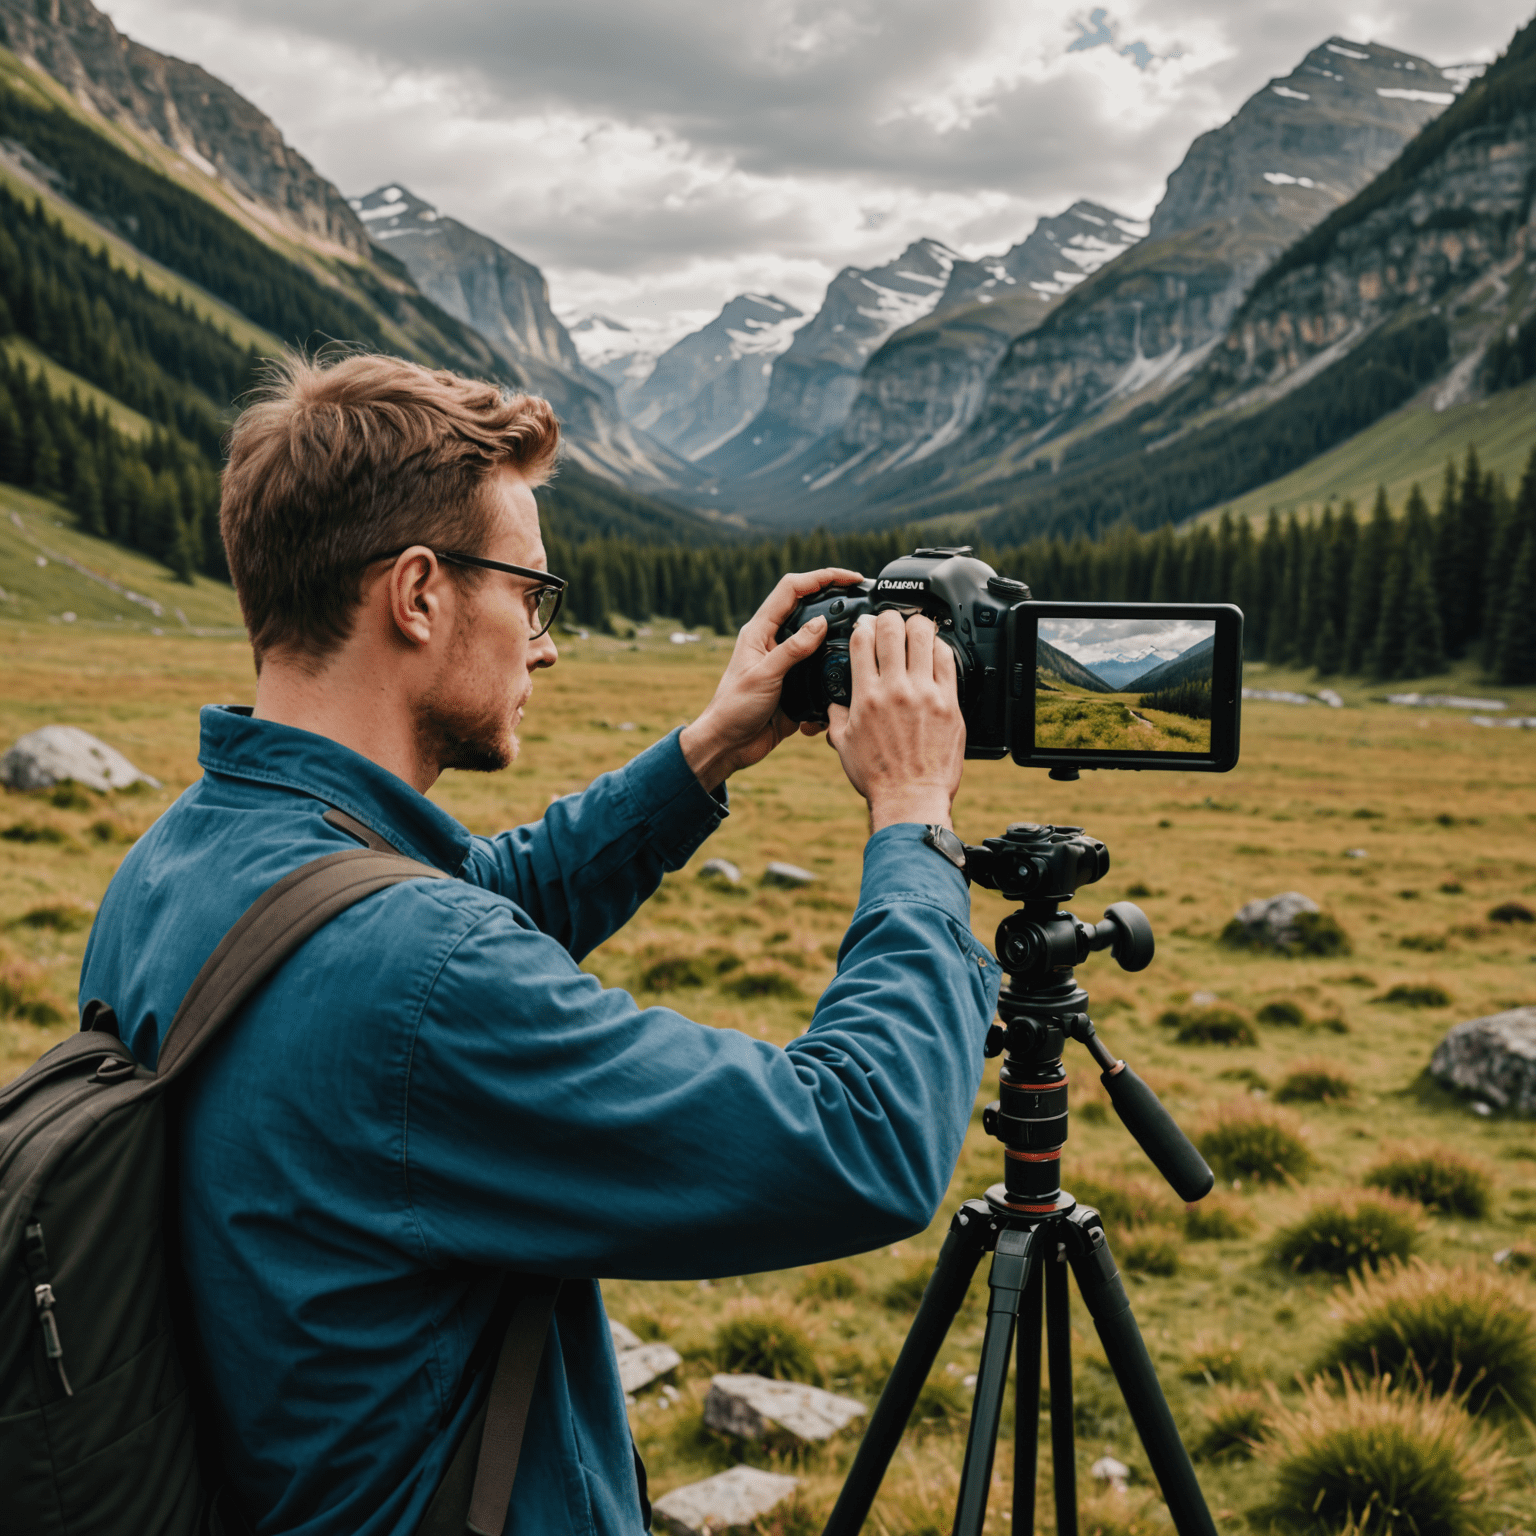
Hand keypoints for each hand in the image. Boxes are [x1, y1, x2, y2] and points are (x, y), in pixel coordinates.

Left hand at [679, 566, 862, 789]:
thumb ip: (793, 650)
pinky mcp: (796, 683)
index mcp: (760, 630)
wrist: (729, 746)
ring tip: (864, 635)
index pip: (792, 589)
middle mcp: (774, 641)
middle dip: (835, 599)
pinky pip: (820, 670)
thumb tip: (821, 623)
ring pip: (818, 639)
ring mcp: (786, 662)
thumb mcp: (764, 676)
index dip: (821, 577)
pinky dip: (833, 670)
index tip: (849, 578)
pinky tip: (848, 673)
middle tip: (863, 598)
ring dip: (838, 636)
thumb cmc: (733, 709)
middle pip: (809, 607)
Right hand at [825, 610, 964, 831]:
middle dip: (889, 617)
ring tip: (916, 628)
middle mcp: (895, 690)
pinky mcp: (949, 703)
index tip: (865, 626)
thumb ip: (836, 717)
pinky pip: (948, 660)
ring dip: (918, 625)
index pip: (862, 641)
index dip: (863, 625)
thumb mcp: (843, 745)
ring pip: (923, 637)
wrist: (911, 798)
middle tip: (892, 621)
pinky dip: (941, 647)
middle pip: (892, 629)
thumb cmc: (878, 777)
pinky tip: (936, 649)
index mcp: (866, 696)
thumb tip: (833, 704)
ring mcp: (925, 694)